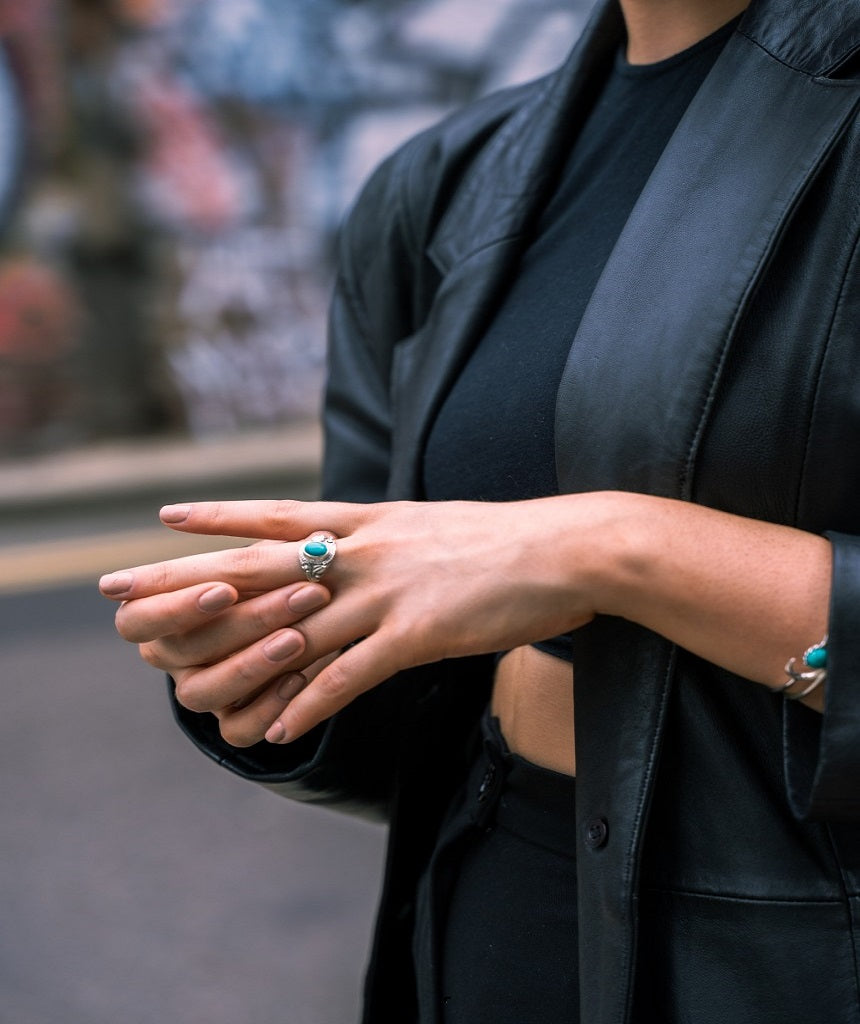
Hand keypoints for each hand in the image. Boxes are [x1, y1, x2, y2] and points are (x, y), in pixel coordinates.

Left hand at [100, 496, 604, 745]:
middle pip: (261, 567)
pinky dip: (312, 700)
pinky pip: (352, 673)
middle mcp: (368, 551)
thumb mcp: (435, 528)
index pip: (282, 516)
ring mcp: (390, 590)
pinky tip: (276, 727)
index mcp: (371, 523)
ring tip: (172, 681)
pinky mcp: (419, 631)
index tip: (165, 518)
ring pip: (294, 627)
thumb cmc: (508, 543)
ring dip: (232, 657)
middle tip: (120, 588)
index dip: (221, 517)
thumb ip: (389, 540)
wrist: (570, 548)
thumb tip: (355, 550)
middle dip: (185, 579)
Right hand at [105, 556, 332, 744]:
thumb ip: (280, 552)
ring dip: (253, 664)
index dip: (175, 606)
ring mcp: (201, 691)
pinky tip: (299, 680)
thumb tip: (318, 537)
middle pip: (182, 649)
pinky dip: (268, 708)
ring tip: (299, 638)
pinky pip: (238, 731)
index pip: (137, 617)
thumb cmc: (286, 575)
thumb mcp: (277, 557)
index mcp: (161, 611)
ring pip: (203, 692)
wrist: (317, 624)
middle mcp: (172, 656)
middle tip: (296, 596)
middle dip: (243, 622)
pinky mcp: (233, 724)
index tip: (224, 588)